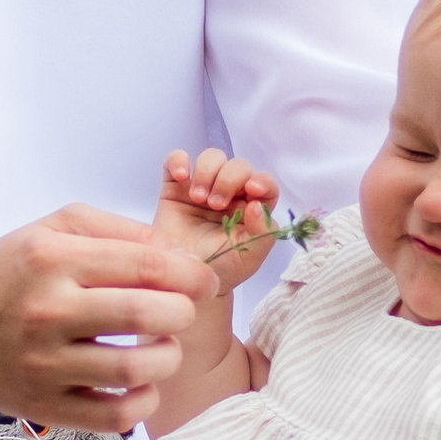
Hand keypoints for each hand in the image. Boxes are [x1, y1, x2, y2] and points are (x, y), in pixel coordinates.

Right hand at [0, 204, 216, 439]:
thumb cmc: (9, 273)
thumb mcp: (52, 228)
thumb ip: (117, 229)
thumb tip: (179, 254)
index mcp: (52, 258)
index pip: (146, 263)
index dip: (191, 273)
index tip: (203, 281)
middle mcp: (47, 311)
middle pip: (146, 314)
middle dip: (183, 313)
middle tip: (180, 313)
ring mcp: (44, 364)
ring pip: (136, 368)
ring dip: (169, 357)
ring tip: (164, 346)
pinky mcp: (45, 407)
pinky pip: (114, 415)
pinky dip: (144, 401)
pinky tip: (143, 384)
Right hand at [158, 145, 282, 290]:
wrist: (181, 281)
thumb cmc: (219, 269)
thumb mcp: (248, 257)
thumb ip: (262, 233)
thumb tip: (257, 205)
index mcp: (252, 207)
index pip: (265, 183)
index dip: (262, 181)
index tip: (252, 189)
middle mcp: (230, 193)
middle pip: (238, 166)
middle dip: (229, 179)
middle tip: (215, 204)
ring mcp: (203, 187)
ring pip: (212, 158)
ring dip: (207, 172)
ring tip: (198, 198)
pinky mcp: (175, 187)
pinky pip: (176, 160)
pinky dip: (178, 161)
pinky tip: (180, 176)